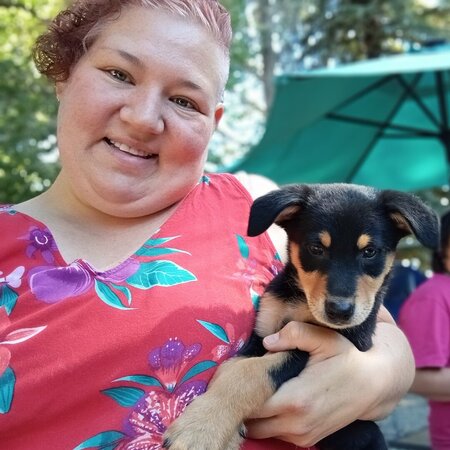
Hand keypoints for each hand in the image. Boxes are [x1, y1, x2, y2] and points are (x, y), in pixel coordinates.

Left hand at [245, 318, 412, 447]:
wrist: (373, 384)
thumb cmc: (346, 357)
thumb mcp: (323, 338)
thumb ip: (293, 334)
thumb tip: (267, 341)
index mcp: (296, 400)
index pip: (251, 404)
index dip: (241, 389)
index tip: (238, 374)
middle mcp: (296, 424)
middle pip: (251, 422)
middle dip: (243, 403)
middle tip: (243, 380)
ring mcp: (302, 435)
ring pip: (261, 431)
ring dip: (255, 413)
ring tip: (257, 388)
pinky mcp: (308, 439)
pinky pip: (276, 434)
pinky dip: (268, 420)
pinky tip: (272, 398)